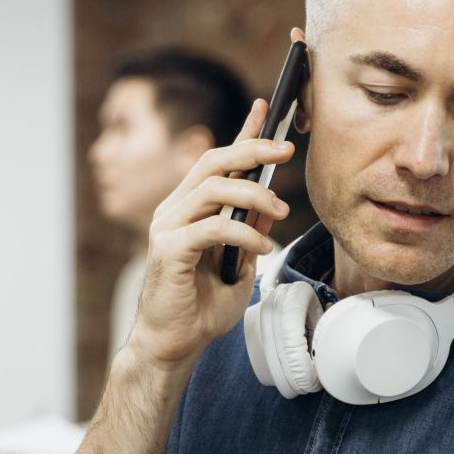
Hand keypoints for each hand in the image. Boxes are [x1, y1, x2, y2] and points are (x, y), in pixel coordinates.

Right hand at [131, 37, 298, 367]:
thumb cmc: (200, 309)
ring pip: (212, 188)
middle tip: (287, 151)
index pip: (216, 160)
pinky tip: (262, 247)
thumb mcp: (239, 264)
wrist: (172, 345)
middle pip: (213, 161)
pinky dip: (243, 232)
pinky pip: (211, 226)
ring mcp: (166, 228)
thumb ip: (248, 233)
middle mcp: (173, 211)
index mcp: (187, 209)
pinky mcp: (167, 250)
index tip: (265, 108)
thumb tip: (268, 205)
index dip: (241, 133)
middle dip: (253, 149)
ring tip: (281, 212)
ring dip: (255, 194)